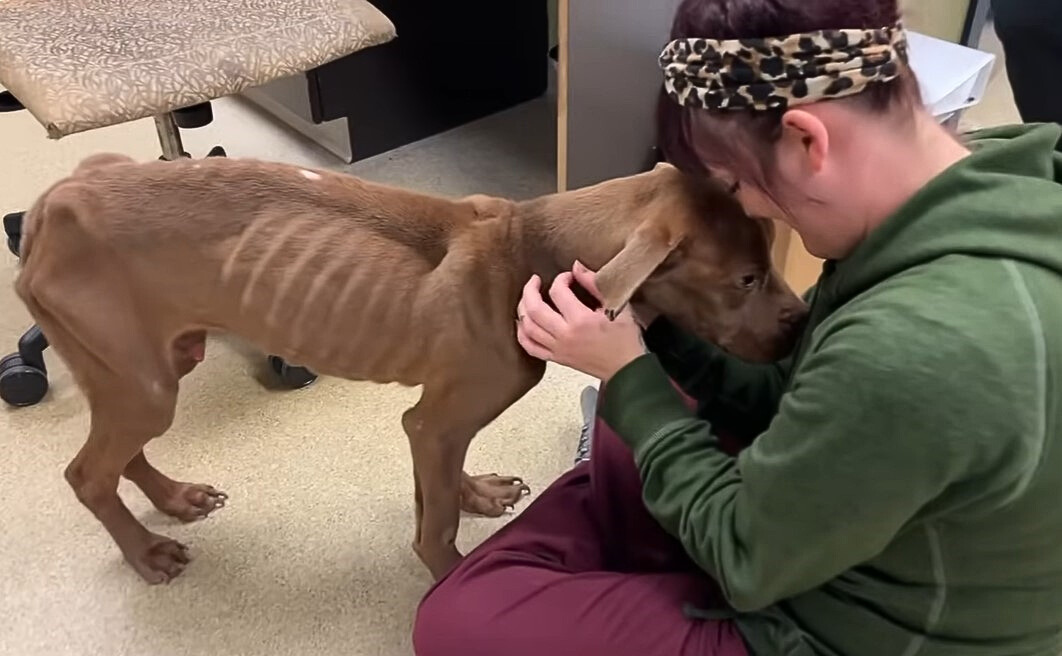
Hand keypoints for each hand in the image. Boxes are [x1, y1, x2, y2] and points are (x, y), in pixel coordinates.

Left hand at [516, 261, 646, 380]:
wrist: (627, 368)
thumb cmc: (625, 339)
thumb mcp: (616, 305)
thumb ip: (594, 284)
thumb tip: (576, 266)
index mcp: (581, 320)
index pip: (558, 292)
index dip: (561, 279)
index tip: (568, 277)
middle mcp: (565, 335)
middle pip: (534, 308)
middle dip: (530, 289)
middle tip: (535, 280)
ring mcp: (558, 349)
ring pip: (528, 327)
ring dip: (523, 308)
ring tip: (528, 298)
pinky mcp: (557, 359)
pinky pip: (530, 347)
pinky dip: (522, 334)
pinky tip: (523, 323)